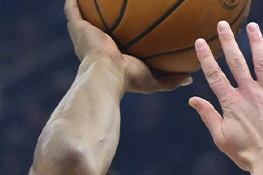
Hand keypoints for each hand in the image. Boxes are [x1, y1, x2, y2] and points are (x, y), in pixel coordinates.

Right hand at [63, 0, 191, 93]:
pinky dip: (74, 1)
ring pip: (83, 16)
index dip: (121, 34)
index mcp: (110, 56)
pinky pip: (73, 10)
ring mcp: (84, 35)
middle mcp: (95, 45)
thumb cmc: (128, 79)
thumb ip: (170, 78)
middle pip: (98, 27)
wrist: (107, 75)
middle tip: (114, 8)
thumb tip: (189, 78)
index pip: (116, 41)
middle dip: (102, 18)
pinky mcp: (78, 27)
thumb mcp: (153, 80)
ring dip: (87, 7)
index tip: (131, 25)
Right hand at [189, 22, 262, 171]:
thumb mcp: (221, 137)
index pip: (214, 75)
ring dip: (256, 42)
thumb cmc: (246, 154)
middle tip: (222, 25)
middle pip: (237, 62)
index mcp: (231, 103)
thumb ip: (208, 115)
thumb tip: (192, 100)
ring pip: (262, 62)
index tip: (199, 42)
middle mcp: (250, 93)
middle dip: (228, 41)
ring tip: (252, 26)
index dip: (206, 57)